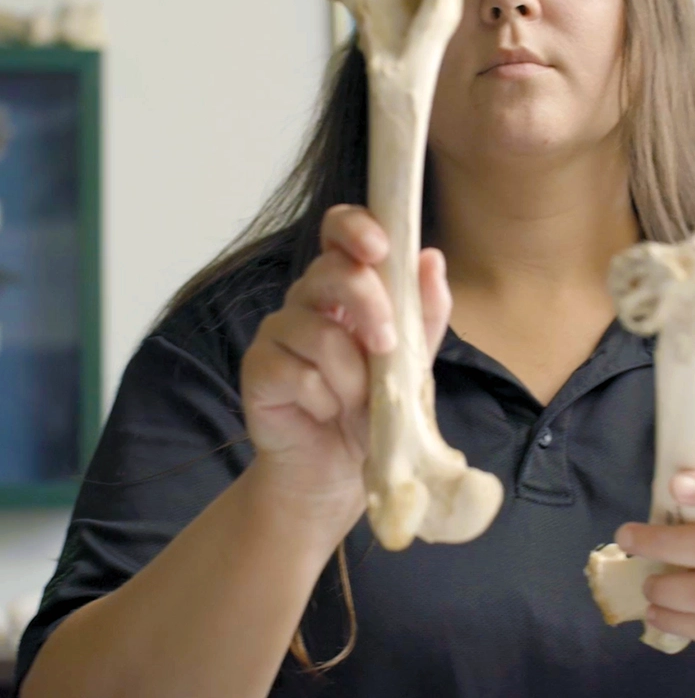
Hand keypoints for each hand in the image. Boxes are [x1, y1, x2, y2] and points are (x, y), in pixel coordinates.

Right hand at [240, 204, 451, 535]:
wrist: (338, 470)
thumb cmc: (376, 406)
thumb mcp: (413, 360)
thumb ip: (423, 312)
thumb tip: (431, 257)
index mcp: (346, 285)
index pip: (339, 230)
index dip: (355, 227)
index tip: (380, 247)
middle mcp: (308, 298)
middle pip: (331, 272)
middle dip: (369, 306)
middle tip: (385, 346)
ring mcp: (279, 330)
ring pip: (319, 332)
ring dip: (352, 376)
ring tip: (358, 402)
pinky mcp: (259, 368)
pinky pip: (298, 373)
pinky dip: (325, 400)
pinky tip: (325, 413)